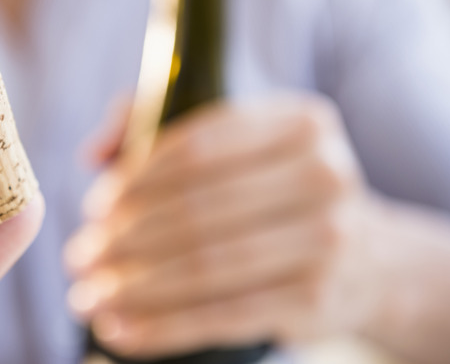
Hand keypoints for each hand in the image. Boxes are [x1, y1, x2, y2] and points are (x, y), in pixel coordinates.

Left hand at [65, 93, 381, 359]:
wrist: (369, 257)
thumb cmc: (275, 189)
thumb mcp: (237, 140)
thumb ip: (156, 122)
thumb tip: (93, 154)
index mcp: (299, 120)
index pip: (199, 147)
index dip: (136, 179)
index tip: (94, 207)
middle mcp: (323, 175)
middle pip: (197, 211)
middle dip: (123, 239)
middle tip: (79, 256)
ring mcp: (325, 241)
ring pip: (205, 268)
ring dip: (133, 287)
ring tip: (87, 295)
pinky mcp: (315, 301)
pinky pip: (224, 317)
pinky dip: (163, 328)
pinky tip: (120, 329)